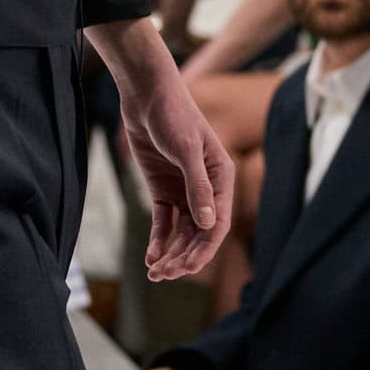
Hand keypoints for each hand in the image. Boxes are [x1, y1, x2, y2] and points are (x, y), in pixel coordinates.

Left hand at [112, 54, 234, 280]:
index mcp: (222, 180)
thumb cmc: (172, 114)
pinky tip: (151, 257)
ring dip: (171, 253)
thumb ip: (197, 185)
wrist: (146, 95)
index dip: (204, 248)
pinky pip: (165, 221)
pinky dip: (159, 240)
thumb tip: (208, 223)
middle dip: (184, 257)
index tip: (187, 267)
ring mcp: (185, 191)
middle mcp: (207, 190)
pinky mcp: (164, 189)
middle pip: (200, 233)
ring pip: (182, 232)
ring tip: (155, 273)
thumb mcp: (185, 148)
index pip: (218, 224)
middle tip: (164, 275)